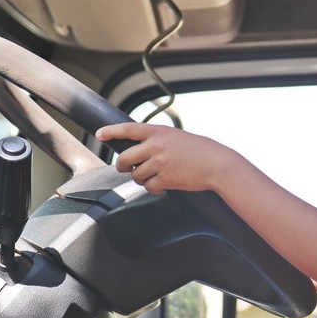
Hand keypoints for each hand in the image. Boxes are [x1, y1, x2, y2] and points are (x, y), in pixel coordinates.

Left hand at [96, 123, 235, 194]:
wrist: (217, 164)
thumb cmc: (198, 151)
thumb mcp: (176, 137)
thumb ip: (157, 140)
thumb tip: (138, 150)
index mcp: (158, 132)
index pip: (128, 129)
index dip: (111, 131)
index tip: (100, 134)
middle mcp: (156, 146)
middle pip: (125, 158)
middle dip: (123, 166)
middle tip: (127, 168)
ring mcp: (160, 163)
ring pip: (136, 175)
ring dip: (142, 178)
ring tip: (156, 176)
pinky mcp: (166, 179)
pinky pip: (149, 187)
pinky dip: (154, 188)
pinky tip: (163, 185)